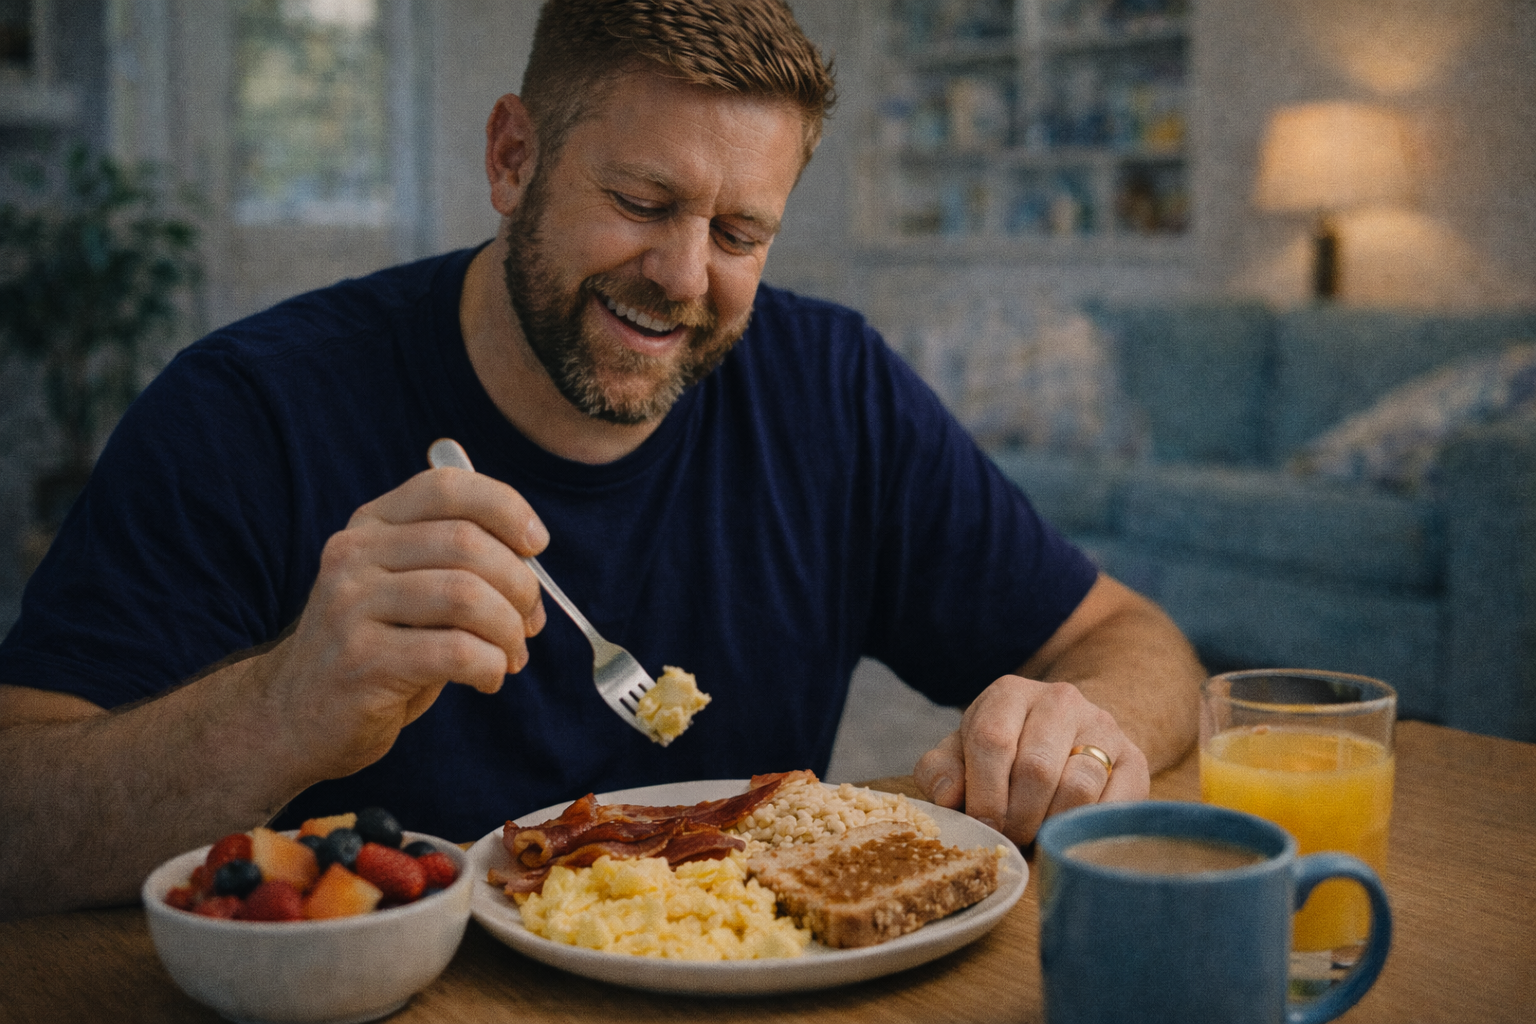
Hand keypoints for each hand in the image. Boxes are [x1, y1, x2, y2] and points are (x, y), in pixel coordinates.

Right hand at [244, 466, 548, 780]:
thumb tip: (531, 561)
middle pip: (467, 543)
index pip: (446, 486)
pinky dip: (490, 666)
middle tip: (530, 623)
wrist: (294, 716)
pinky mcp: (360, 661)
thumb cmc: (375, 651)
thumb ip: (456, 563)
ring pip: (466, 596)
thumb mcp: (406, 589)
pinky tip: (487, 679)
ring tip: (511, 655)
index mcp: (371, 525)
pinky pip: (454, 652)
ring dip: (508, 630)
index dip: (505, 507)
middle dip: (521, 585)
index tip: (536, 545)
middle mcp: (354, 555)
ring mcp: (350, 606)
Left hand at [913, 675, 1149, 844]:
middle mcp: (1060, 700)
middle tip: (1010, 839)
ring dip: (1052, 824)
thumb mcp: (963, 752)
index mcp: (1010, 694)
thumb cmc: (1005, 752)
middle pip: (1036, 767)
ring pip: (1078, 786)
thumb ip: (940, 771)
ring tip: (1038, 836)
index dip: (984, 793)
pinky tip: (1070, 832)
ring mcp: (1102, 725)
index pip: (992, 740)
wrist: (1070, 735)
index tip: (983, 826)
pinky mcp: (1135, 757)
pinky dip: (1089, 826)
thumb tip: (947, 798)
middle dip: (1017, 817)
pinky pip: (1116, 802)